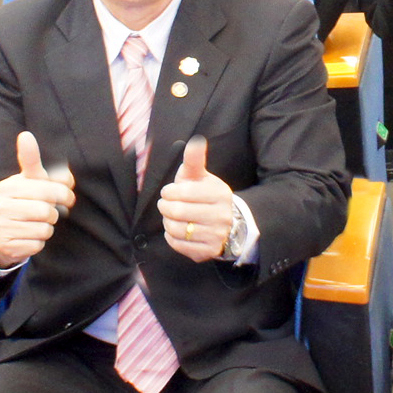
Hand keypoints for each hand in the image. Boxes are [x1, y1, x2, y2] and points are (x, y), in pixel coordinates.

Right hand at [0, 132, 77, 269]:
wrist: (0, 233)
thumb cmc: (22, 202)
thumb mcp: (28, 181)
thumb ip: (34, 162)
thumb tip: (25, 136)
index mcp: (8, 186)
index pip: (46, 189)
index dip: (63, 194)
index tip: (68, 197)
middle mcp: (0, 205)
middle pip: (46, 210)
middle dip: (56, 212)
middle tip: (56, 212)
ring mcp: (2, 227)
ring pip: (43, 229)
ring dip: (47, 228)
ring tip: (39, 223)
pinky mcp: (7, 246)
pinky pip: (37, 244)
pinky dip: (39, 241)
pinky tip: (31, 236)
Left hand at [159, 138, 240, 262]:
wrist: (227, 223)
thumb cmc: (205, 195)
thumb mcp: (201, 176)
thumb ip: (195, 159)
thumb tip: (195, 141)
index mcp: (219, 193)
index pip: (182, 193)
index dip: (169, 192)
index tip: (169, 192)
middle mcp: (221, 215)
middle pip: (177, 212)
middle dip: (166, 207)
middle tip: (167, 205)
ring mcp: (216, 235)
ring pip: (176, 229)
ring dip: (167, 222)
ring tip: (172, 217)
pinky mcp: (207, 251)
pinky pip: (177, 244)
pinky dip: (171, 236)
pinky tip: (178, 230)